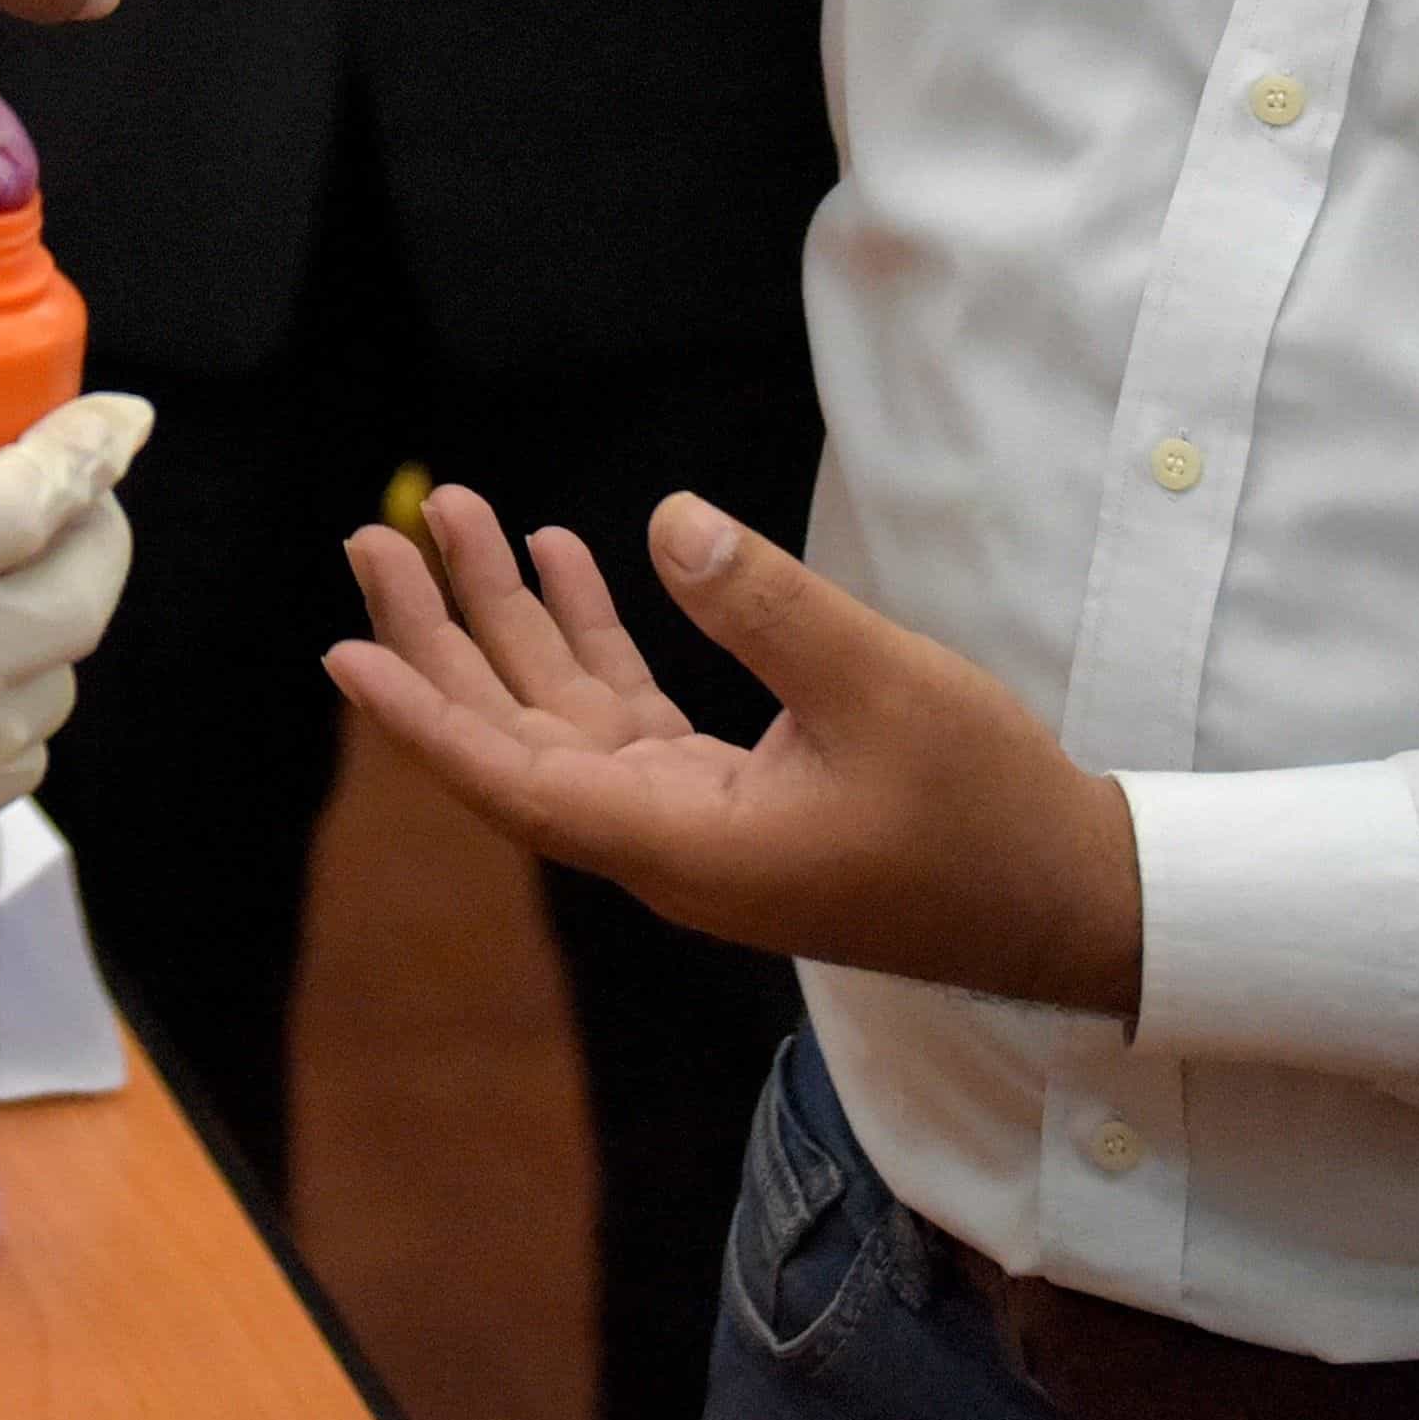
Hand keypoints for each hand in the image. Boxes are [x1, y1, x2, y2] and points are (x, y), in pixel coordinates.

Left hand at [326, 483, 1145, 1022]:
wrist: (1072, 900)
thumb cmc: (984, 812)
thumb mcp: (881, 690)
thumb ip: (767, 606)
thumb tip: (666, 522)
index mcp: (683, 845)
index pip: (515, 782)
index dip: (425, 717)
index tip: (346, 653)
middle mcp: (667, 843)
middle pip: (517, 737)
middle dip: (443, 635)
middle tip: (378, 534)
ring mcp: (698, 821)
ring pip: (567, 716)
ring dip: (513, 620)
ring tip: (457, 519)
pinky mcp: (737, 797)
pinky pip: (629, 714)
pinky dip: (593, 639)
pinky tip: (570, 561)